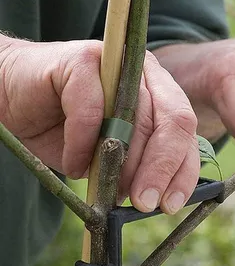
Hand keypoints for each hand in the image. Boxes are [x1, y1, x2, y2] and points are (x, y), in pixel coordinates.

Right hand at [0, 36, 198, 213]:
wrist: (14, 95)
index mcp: (159, 94)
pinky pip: (91, 111)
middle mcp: (145, 75)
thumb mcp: (107, 156)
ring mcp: (117, 64)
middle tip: (143, 203)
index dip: (182, 170)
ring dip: (121, 164)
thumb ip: (132, 168)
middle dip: (159, 171)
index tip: (169, 205)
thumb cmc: (65, 129)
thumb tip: (151, 198)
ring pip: (135, 118)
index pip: (185, 132)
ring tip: (104, 188)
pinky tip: (73, 163)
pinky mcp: (83, 60)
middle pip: (173, 122)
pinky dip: (82, 145)